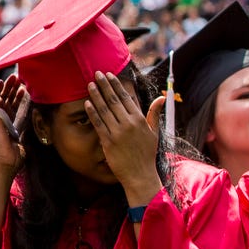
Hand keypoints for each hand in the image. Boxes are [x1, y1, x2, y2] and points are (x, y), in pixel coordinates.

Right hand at [0, 80, 26, 177]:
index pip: (13, 108)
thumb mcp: (22, 142)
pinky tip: (1, 82)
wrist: (4, 163)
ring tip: (14, 77)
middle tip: (18, 79)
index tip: (24, 90)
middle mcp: (1, 120)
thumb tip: (34, 128)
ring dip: (7, 87)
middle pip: (7, 101)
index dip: (18, 98)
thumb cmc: (13, 158)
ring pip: (1, 98)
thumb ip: (24, 133)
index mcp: (8, 126)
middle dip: (12, 89)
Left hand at [86, 71, 161, 206]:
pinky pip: (98, 124)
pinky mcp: (108, 142)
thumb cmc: (147, 154)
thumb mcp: (154, 132)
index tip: (110, 75)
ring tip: (89, 84)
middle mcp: (129, 124)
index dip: (116, 85)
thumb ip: (154, 113)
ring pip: (105, 109)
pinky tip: (87, 103)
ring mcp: (118, 132)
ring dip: (96, 95)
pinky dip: (92, 112)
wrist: (140, 175)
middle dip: (104, 85)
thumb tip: (162, 97)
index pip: (126, 97)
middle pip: (114, 100)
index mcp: (140, 119)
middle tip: (96, 73)